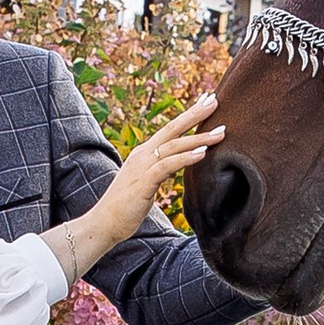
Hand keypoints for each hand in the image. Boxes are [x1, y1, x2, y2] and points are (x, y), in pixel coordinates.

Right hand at [52, 94, 225, 285]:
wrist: (103, 224)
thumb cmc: (126, 208)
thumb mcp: (146, 184)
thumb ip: (158, 172)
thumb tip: (173, 169)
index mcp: (143, 154)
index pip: (170, 130)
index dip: (188, 115)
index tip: (205, 102)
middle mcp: (142, 155)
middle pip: (172, 128)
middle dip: (194, 114)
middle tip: (214, 100)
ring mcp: (142, 167)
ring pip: (174, 146)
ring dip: (198, 138)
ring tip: (220, 132)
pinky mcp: (143, 182)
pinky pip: (167, 166)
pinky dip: (185, 158)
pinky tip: (202, 154)